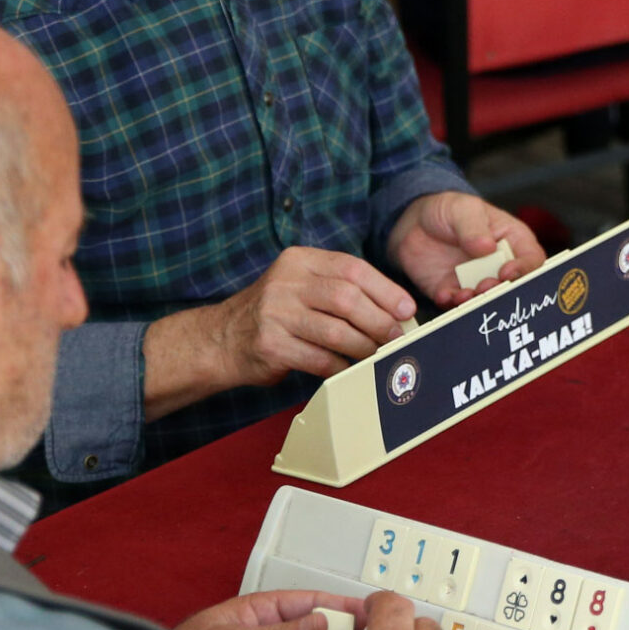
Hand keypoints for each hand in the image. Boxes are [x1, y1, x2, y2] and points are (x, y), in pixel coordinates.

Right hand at [211, 245, 417, 387]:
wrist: (221, 339)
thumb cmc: (277, 313)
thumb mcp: (301, 286)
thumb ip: (340, 289)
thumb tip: (396, 310)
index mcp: (299, 261)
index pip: (352, 268)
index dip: (385, 290)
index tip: (406, 309)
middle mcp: (284, 282)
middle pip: (347, 298)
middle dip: (379, 321)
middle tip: (396, 337)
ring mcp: (274, 313)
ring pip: (336, 331)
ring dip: (364, 347)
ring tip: (376, 354)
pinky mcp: (270, 345)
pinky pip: (319, 359)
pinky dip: (340, 366)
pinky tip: (347, 368)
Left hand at [388, 191, 545, 308]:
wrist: (416, 223)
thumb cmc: (449, 210)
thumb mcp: (463, 209)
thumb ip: (474, 227)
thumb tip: (487, 248)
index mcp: (512, 241)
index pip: (531, 259)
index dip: (524, 269)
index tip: (506, 272)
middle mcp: (499, 266)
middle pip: (512, 285)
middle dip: (500, 291)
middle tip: (485, 286)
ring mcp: (477, 281)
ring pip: (485, 299)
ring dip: (478, 301)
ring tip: (465, 295)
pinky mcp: (454, 292)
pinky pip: (456, 304)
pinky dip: (451, 303)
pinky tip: (444, 295)